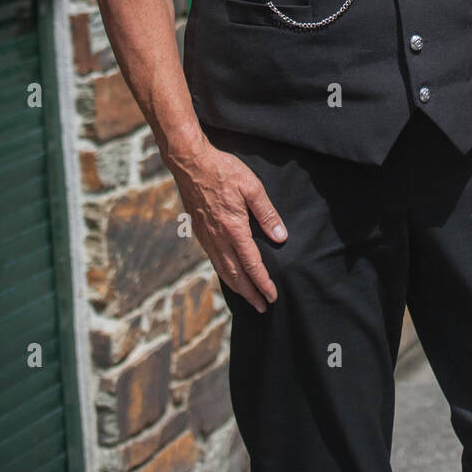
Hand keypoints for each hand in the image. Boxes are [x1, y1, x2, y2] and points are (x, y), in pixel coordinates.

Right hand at [167, 142, 286, 312]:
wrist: (190, 163)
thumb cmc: (223, 170)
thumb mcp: (252, 187)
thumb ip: (267, 213)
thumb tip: (281, 237)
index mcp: (234, 229)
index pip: (252, 265)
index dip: (263, 283)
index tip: (272, 297)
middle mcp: (218, 238)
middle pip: (235, 275)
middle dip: (250, 294)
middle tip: (262, 307)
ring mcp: (206, 236)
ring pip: (222, 270)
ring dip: (236, 287)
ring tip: (247, 298)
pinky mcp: (199, 231)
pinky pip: (213, 260)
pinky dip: (223, 273)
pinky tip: (228, 274)